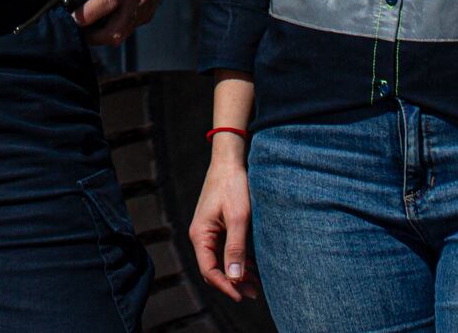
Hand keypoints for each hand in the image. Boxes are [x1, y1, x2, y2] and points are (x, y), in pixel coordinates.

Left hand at [70, 0, 165, 45]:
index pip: (109, 0)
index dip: (89, 13)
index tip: (72, 17)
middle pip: (117, 29)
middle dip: (94, 36)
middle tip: (75, 29)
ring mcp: (147, 5)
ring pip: (123, 33)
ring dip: (103, 36)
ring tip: (85, 28)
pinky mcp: (149, 12)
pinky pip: (129, 29)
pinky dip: (114, 30)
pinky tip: (100, 22)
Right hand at [186, 139, 257, 302]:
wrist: (230, 160)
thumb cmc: (233, 186)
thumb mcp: (238, 218)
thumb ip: (236, 248)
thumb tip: (234, 278)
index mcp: (200, 235)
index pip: (209, 270)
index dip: (225, 286)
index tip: (242, 296)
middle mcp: (201, 235)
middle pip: (213, 268)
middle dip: (233, 283)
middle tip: (254, 293)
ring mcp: (209, 231)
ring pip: (221, 261)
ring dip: (237, 273)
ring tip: (256, 285)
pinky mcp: (218, 227)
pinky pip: (225, 250)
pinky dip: (239, 261)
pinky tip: (253, 268)